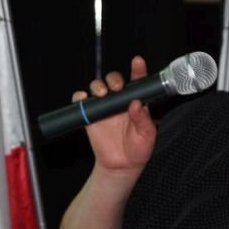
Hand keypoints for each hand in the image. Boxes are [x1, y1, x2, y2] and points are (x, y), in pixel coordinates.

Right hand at [72, 55, 156, 172]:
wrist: (121, 167)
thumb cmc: (138, 149)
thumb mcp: (147, 135)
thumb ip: (143, 119)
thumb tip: (137, 103)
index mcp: (136, 102)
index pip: (137, 81)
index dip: (138, 69)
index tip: (138, 62)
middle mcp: (120, 101)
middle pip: (114, 80)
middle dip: (114, 79)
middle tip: (117, 87)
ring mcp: (104, 107)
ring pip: (97, 87)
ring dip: (98, 86)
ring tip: (102, 93)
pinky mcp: (90, 115)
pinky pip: (82, 102)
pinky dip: (80, 97)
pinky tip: (85, 99)